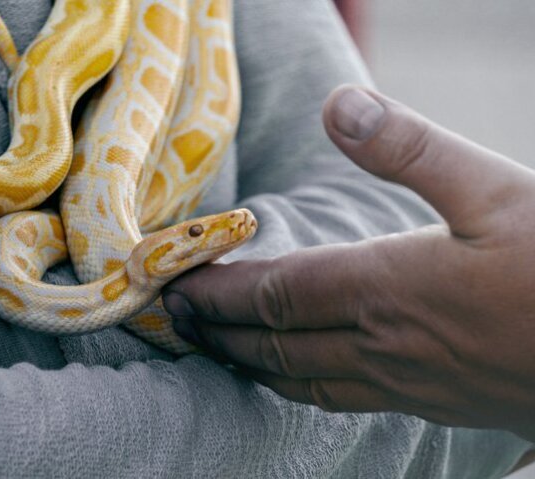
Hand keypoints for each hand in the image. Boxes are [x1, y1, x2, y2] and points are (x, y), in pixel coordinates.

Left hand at [162, 85, 534, 440]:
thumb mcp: (494, 188)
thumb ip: (410, 149)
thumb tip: (341, 106)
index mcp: (387, 288)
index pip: (275, 295)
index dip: (221, 292)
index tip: (178, 286)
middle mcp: (383, 344)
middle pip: (275, 343)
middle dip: (220, 331)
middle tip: (176, 322)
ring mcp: (406, 382)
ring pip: (302, 379)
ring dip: (250, 363)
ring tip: (217, 351)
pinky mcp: (432, 403)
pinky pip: (342, 400)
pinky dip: (300, 386)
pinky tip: (295, 379)